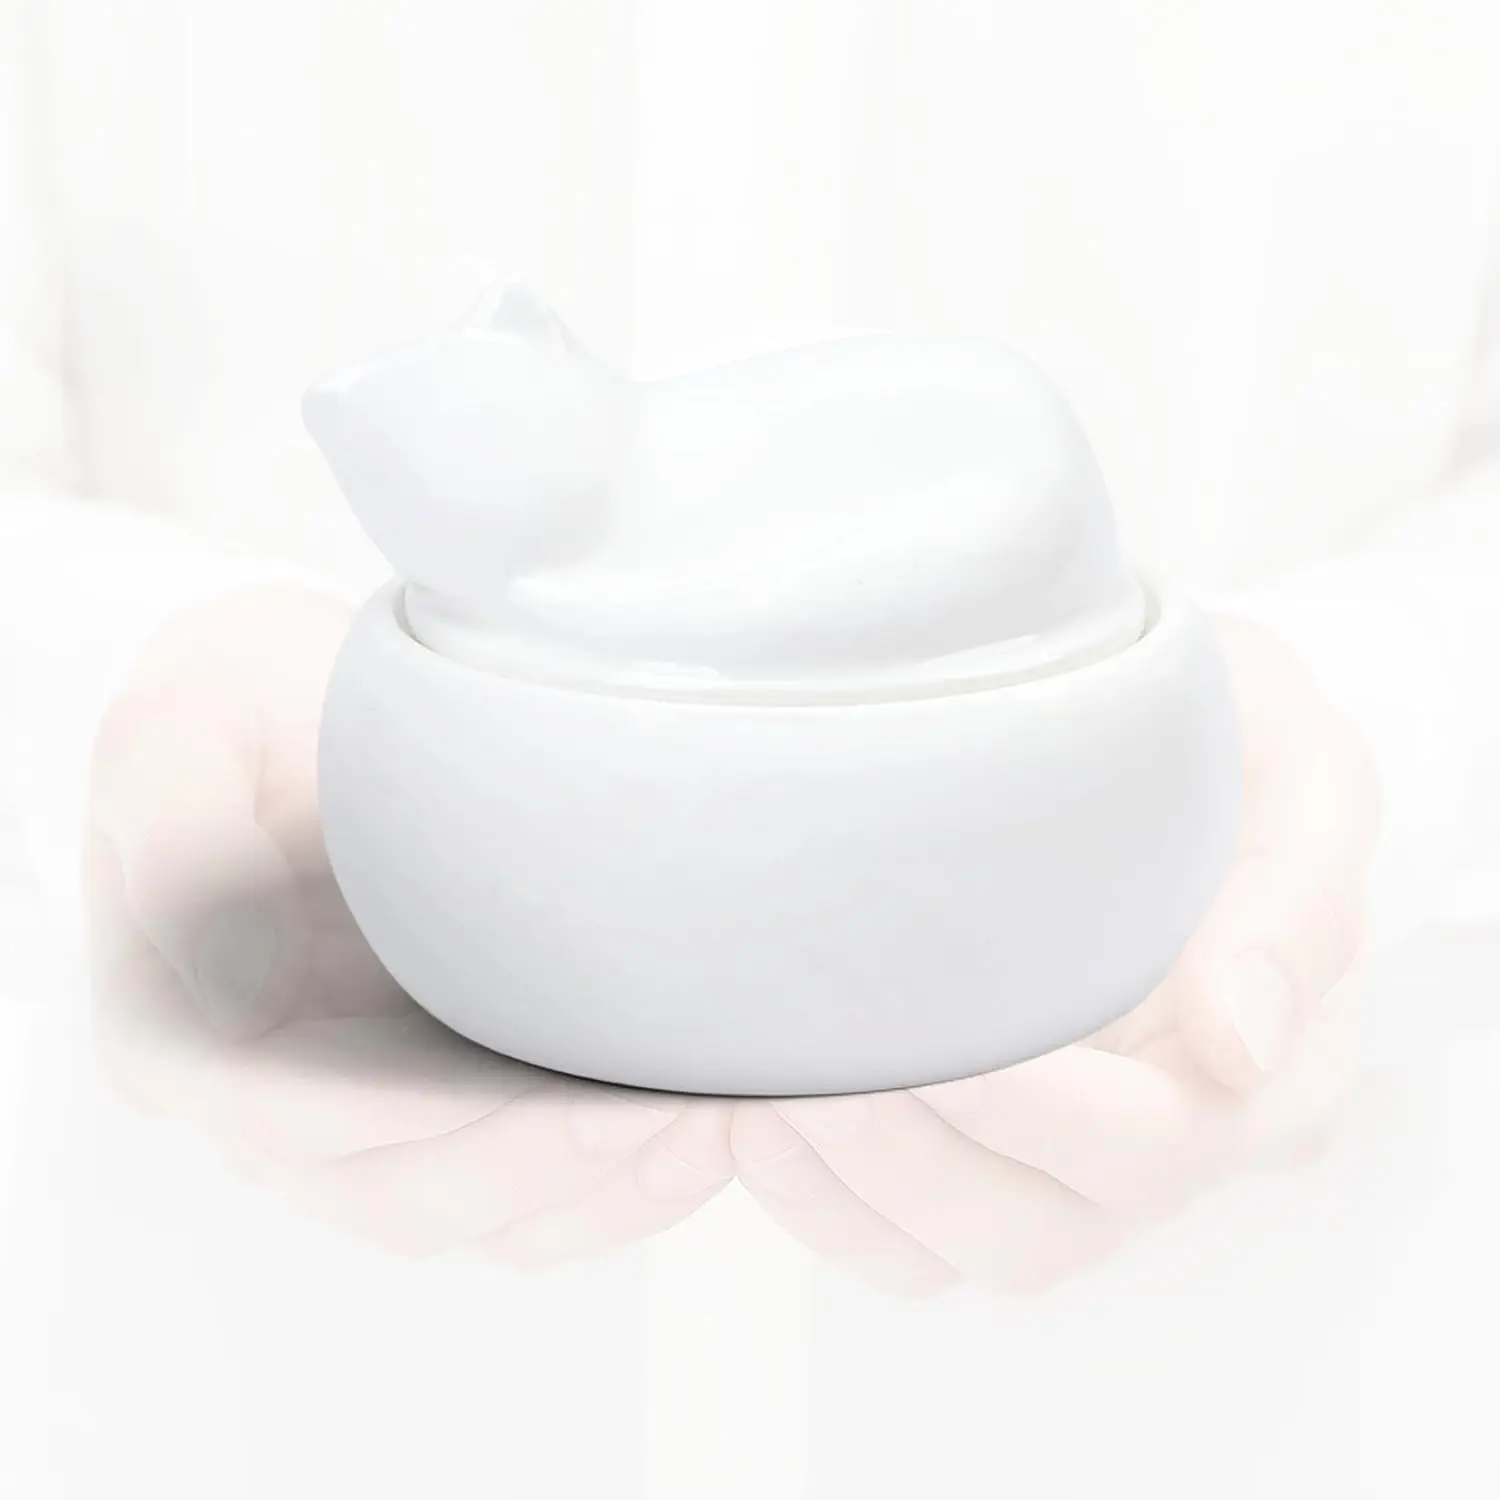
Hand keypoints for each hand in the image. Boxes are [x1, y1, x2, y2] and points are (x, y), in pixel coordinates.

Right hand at [88, 585, 732, 1263]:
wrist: (326, 704)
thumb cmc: (247, 701)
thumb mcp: (178, 718)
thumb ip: (170, 825)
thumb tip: (233, 1003)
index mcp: (181, 1029)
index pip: (294, 1118)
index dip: (425, 1125)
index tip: (553, 1099)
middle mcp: (272, 1101)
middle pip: (402, 1191)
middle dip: (539, 1164)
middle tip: (666, 1113)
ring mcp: (368, 1116)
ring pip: (477, 1214)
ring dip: (596, 1190)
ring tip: (711, 1125)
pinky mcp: (451, 1104)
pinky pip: (529, 1196)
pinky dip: (615, 1187)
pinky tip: (700, 1133)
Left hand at [731, 616, 1380, 1295]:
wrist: (1146, 731)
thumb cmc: (1233, 745)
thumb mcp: (1304, 771)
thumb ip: (1294, 899)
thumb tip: (1240, 1046)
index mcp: (1274, 1072)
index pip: (1164, 1143)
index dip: (1039, 1112)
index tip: (935, 1041)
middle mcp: (1175, 1143)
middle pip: (1046, 1228)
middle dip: (913, 1156)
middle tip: (816, 1067)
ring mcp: (1076, 1164)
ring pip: (963, 1252)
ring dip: (851, 1189)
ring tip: (767, 1090)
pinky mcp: (990, 1157)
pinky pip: (904, 1243)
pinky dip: (820, 1202)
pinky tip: (758, 1116)